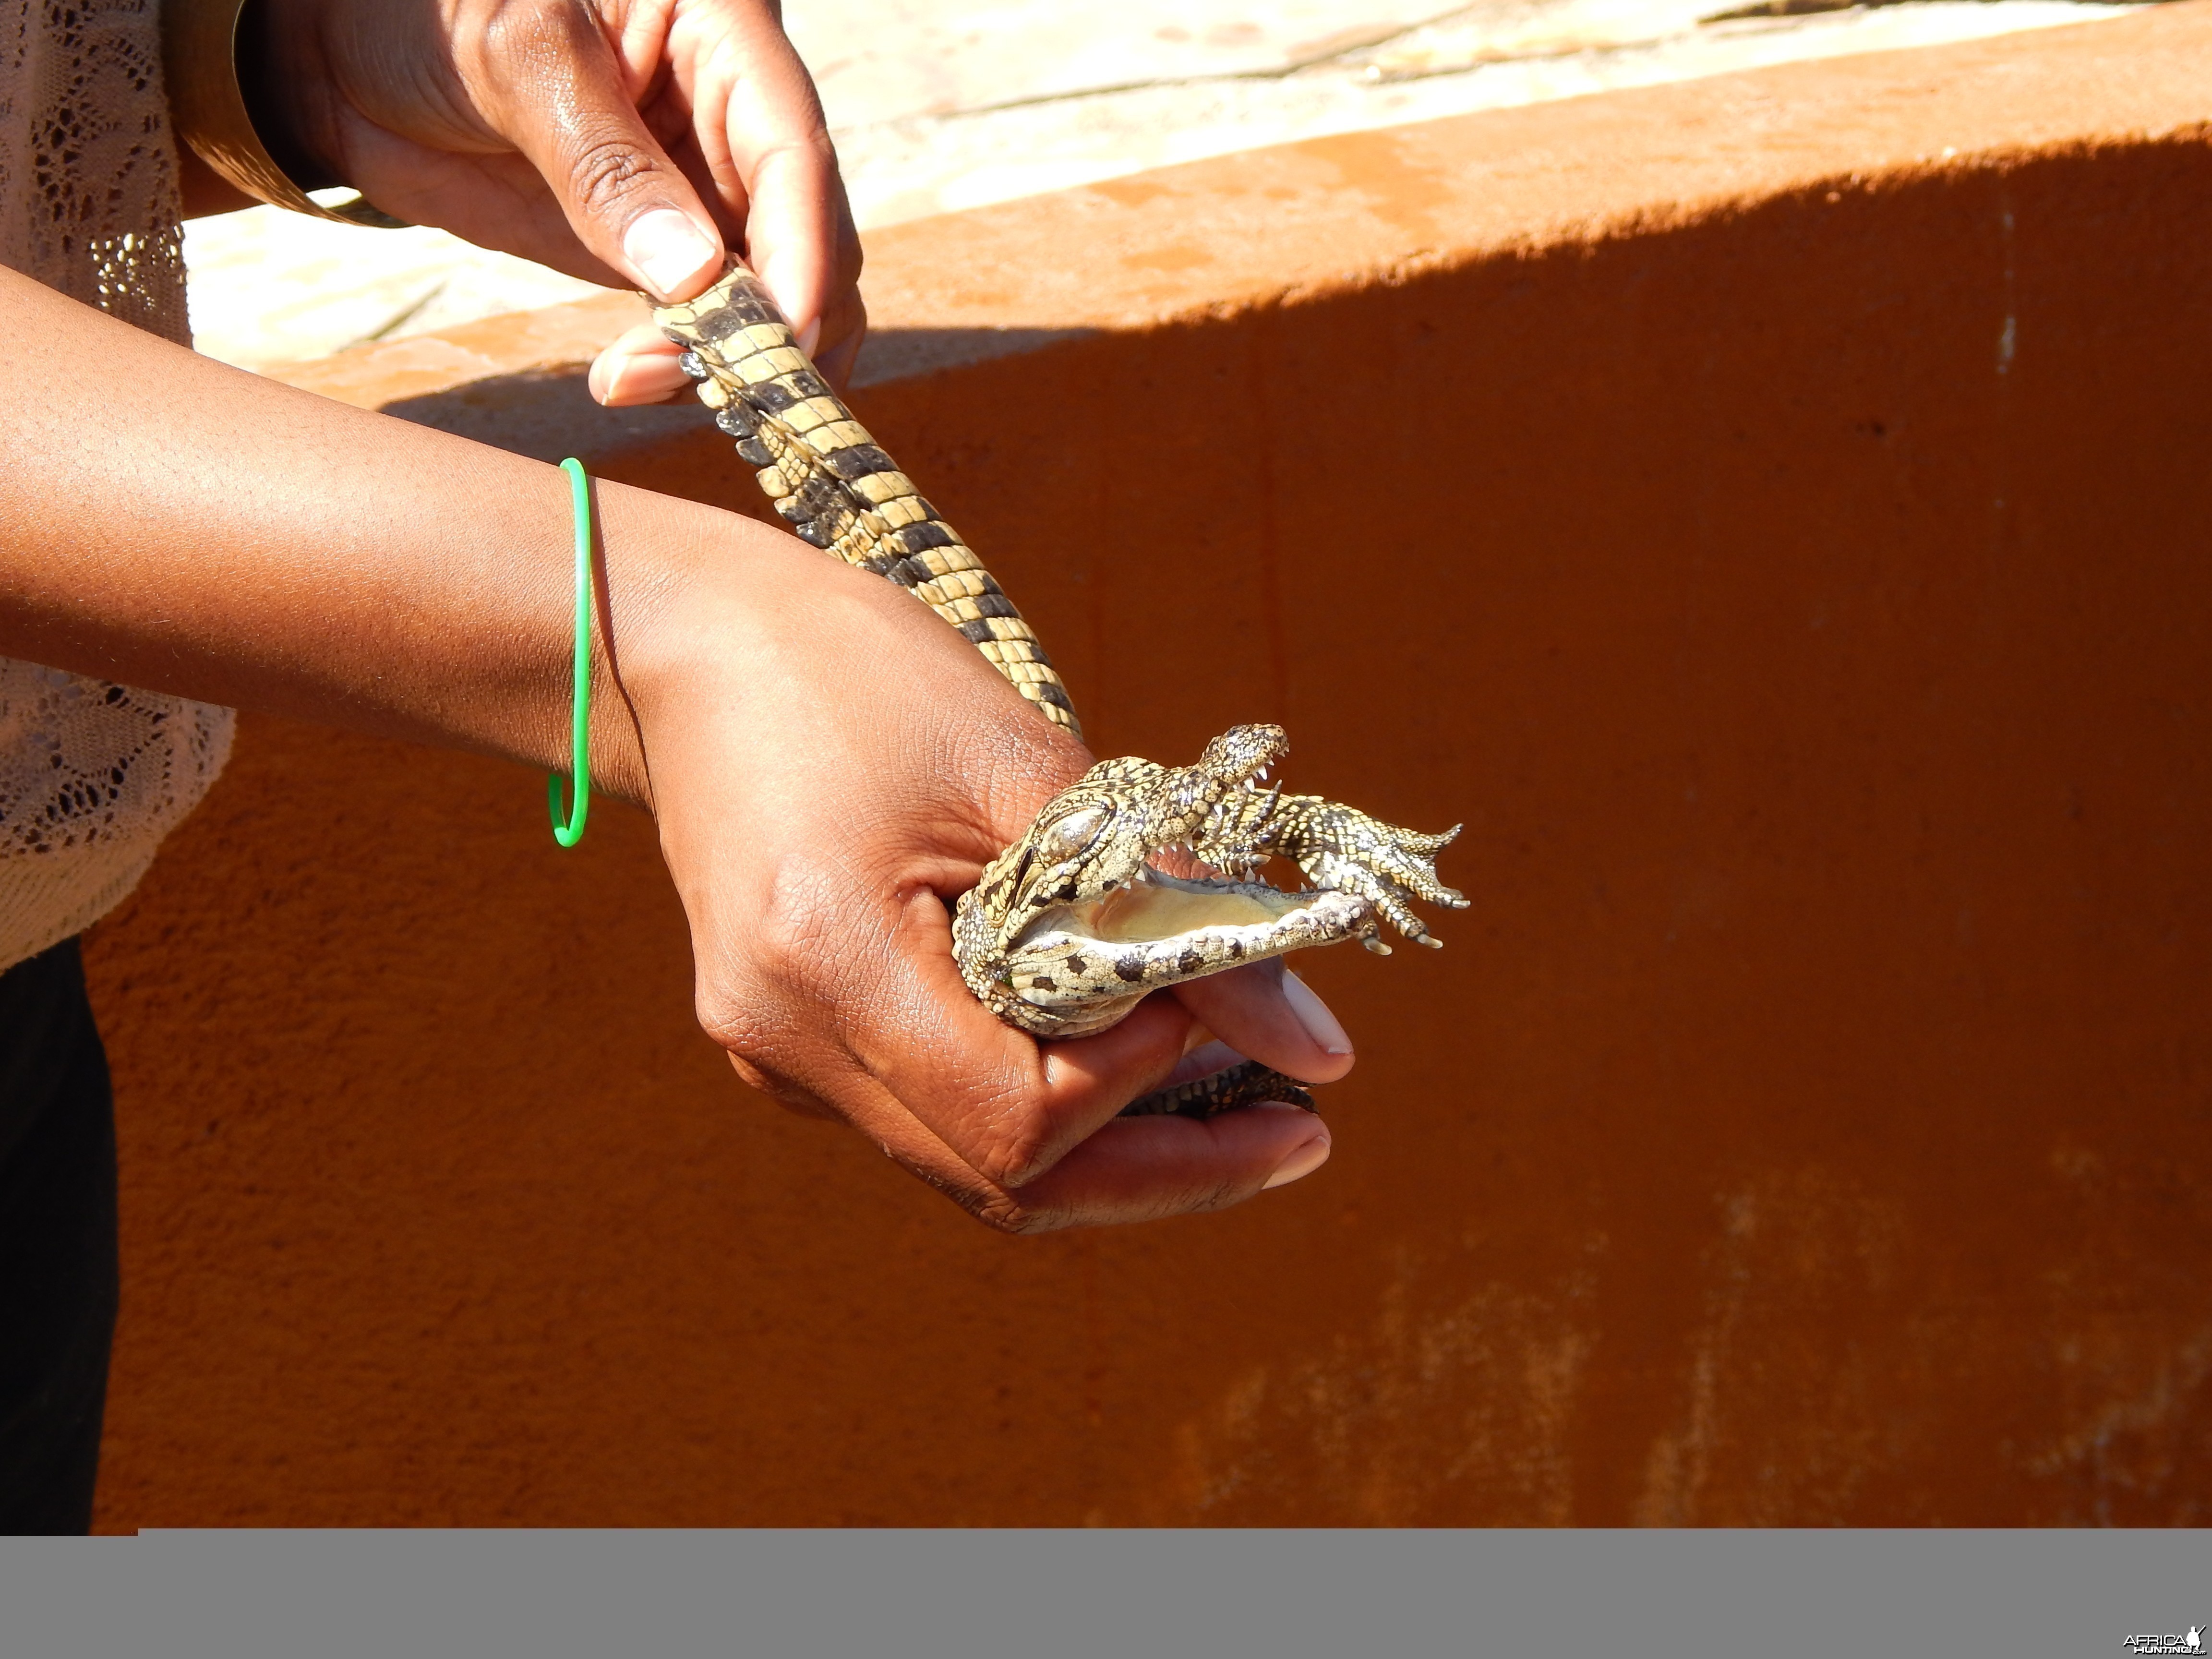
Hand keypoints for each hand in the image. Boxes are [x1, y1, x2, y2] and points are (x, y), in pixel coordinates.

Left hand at [249, 0, 863, 392]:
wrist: (342, 49)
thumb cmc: (427, 8)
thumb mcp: (513, 55)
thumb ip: (604, 162)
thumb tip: (693, 275)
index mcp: (720, 30)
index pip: (793, 149)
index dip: (803, 249)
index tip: (785, 333)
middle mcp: (730, 113)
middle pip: (809, 233)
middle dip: (773, 319)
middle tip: (706, 380)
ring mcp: (699, 188)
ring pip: (773, 291)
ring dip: (735, 358)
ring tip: (642, 382)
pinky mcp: (657, 248)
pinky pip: (706, 320)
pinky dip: (688, 365)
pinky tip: (631, 382)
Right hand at [622, 521, 1353, 1231]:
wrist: (692, 648)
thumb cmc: (858, 675)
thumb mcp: (1027, 765)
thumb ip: (1168, 901)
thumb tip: (1320, 1046)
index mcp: (827, 965)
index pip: (1018, 1116)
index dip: (1140, 1076)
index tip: (1210, 988)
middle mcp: (787, 1043)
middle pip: (1005, 1184)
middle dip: (1168, 1172)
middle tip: (1302, 1133)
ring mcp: (780, 1058)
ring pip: (974, 1169)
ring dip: (1116, 1150)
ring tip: (1243, 1105)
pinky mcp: (794, 1044)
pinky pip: (937, 1116)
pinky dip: (1044, 1104)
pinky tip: (1129, 1057)